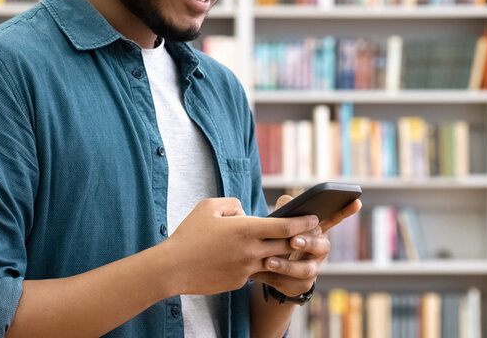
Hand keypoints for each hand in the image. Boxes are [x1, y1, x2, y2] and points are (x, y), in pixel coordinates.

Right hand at [162, 198, 318, 295]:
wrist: (173, 268)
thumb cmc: (189, 234)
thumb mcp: (209, 207)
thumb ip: (232, 203)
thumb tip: (244, 212)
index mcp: (246, 229)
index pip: (285, 226)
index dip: (303, 222)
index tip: (314, 218)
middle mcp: (251, 250)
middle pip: (287, 246)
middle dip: (302, 239)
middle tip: (313, 233)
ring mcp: (246, 269)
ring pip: (275, 262)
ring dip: (285, 256)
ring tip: (292, 248)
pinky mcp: (239, 282)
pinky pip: (256, 272)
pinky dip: (260, 265)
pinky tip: (259, 261)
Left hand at [249, 195, 361, 296]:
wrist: (271, 271)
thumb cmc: (278, 240)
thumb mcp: (280, 224)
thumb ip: (285, 210)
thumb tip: (287, 201)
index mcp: (316, 231)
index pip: (333, 219)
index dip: (345, 211)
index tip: (356, 200)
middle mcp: (319, 250)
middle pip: (321, 246)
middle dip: (308, 243)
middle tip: (293, 240)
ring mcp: (313, 269)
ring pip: (305, 269)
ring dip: (287, 266)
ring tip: (269, 261)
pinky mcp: (301, 285)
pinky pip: (290, 283)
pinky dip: (274, 278)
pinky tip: (260, 273)